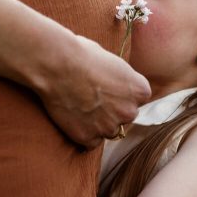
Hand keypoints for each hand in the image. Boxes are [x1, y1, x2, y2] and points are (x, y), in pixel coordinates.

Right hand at [38, 34, 149, 149]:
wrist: (56, 65)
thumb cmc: (83, 55)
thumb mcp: (114, 63)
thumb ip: (123, 81)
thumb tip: (120, 88)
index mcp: (140, 91)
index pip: (138, 98)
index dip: (122, 93)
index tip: (108, 87)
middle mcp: (129, 112)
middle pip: (125, 115)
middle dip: (113, 109)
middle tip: (93, 97)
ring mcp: (108, 127)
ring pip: (108, 130)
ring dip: (99, 123)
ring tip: (81, 106)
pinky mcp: (88, 137)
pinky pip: (91, 141)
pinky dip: (83, 133)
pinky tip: (73, 117)